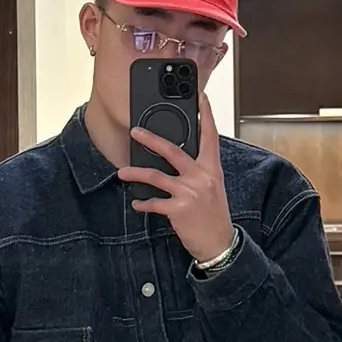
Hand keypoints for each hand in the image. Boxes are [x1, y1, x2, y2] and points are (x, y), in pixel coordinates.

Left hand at [121, 94, 234, 264]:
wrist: (220, 243)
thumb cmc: (215, 215)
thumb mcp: (213, 187)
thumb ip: (199, 171)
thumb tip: (180, 158)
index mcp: (212, 169)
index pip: (210, 136)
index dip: (206, 115)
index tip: (200, 98)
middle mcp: (201, 177)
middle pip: (173, 151)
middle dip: (151, 140)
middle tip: (135, 131)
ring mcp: (189, 193)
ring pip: (156, 176)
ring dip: (135, 173)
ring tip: (122, 173)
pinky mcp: (178, 209)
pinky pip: (154, 202)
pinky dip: (143, 203)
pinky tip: (137, 203)